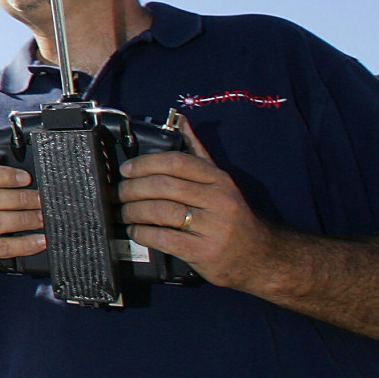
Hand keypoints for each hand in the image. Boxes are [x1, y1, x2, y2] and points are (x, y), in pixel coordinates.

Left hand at [120, 117, 273, 289]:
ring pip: (161, 211)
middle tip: (119, 194)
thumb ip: (198, 152)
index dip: (145, 164)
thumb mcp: (220, 181)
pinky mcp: (204, 251)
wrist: (260, 256)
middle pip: (164, 186)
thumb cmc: (232, 216)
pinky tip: (136, 231)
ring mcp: (213, 227)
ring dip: (133, 211)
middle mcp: (218, 200)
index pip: (176, 162)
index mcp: (219, 179)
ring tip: (124, 213)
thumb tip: (181, 121)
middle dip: (132, 189)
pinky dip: (142, 233)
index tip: (126, 170)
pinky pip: (164, 238)